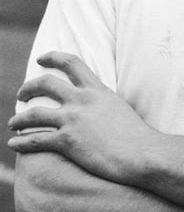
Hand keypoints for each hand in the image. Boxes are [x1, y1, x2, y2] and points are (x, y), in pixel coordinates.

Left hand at [8, 52, 157, 184]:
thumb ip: (104, 103)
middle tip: (21, 94)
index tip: (41, 59)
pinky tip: (13, 144)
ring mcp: (73, 120)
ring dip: (18, 118)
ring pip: (34, 113)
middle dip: (28, 88)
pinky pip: (35, 140)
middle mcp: (82, 100)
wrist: (143, 154)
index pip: (71, 63)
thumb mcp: (120, 108)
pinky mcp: (68, 141)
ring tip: (12, 123)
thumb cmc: (137, 137)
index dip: (53, 57)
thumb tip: (99, 107)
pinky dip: (20, 142)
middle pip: (46, 84)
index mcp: (97, 89)